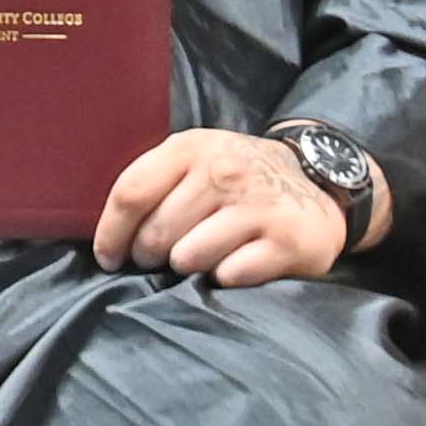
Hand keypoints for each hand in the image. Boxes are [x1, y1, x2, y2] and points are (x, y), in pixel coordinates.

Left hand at [92, 129, 352, 285]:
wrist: (318, 183)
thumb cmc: (237, 180)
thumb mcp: (195, 160)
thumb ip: (153, 182)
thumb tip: (107, 234)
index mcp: (192, 148)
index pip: (131, 194)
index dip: (110, 234)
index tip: (109, 258)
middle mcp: (225, 172)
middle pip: (155, 234)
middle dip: (147, 257)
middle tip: (161, 259)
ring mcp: (258, 206)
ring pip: (188, 258)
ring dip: (187, 267)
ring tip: (201, 257)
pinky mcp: (287, 241)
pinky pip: (229, 276)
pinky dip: (225, 277)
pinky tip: (236, 262)